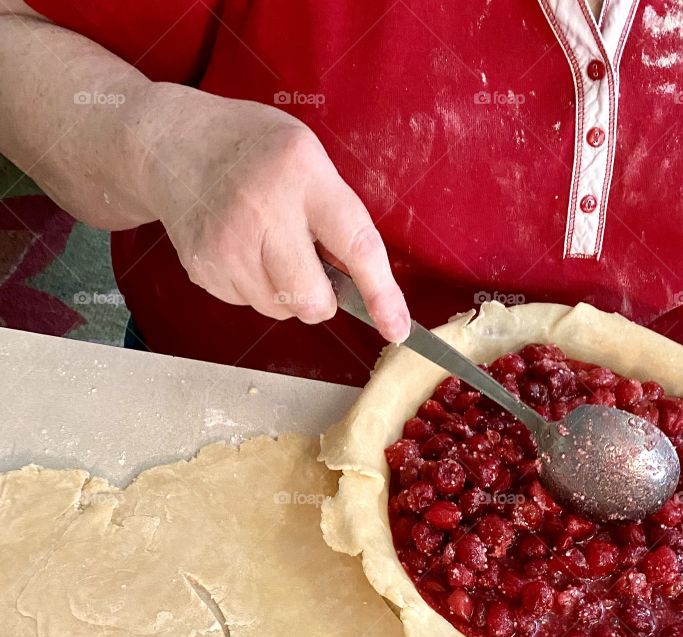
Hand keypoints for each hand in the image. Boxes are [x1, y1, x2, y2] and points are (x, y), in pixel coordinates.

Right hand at [138, 88, 409, 340]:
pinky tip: (241, 249)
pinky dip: (254, 287)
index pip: (355, 245)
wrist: (171, 147)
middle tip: (313, 272)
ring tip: (267, 246)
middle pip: (311, 299)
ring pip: (280, 309)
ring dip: (285, 292)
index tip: (397, 328)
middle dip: (321, 300)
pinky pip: (248, 304)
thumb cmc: (253, 151)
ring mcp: (227, 243)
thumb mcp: (305, 156)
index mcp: (301, 173)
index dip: (381, 293)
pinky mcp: (203, 267)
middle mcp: (263, 209)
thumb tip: (363, 285)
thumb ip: (336, 212)